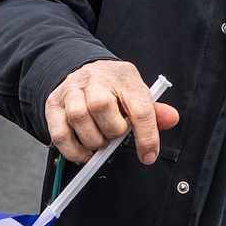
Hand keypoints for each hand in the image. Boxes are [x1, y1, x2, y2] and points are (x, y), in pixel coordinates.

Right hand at [44, 59, 178, 165]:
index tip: (149, 155)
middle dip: (112, 131)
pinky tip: (83, 152)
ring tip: (99, 141)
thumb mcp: (137, 94)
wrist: (85, 70)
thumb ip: (154, 111)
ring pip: (79, 117)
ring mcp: (71, 89)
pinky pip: (59, 132)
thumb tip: (171, 119)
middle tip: (114, 136)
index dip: (146, 136)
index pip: (139, 106)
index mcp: (124, 76)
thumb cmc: (115, 88)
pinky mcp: (54, 103)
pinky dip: (72, 149)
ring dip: (92, 140)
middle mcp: (95, 78)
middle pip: (101, 105)